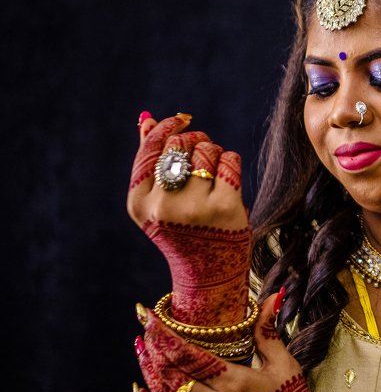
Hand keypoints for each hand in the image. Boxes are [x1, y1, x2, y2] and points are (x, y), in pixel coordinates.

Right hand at [127, 112, 249, 323]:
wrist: (210, 272)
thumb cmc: (184, 229)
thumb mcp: (159, 201)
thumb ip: (151, 161)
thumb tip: (147, 119)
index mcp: (139, 203)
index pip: (150, 150)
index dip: (167, 129)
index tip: (181, 120)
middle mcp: (163, 206)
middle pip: (179, 145)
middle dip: (194, 139)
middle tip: (203, 149)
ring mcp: (194, 208)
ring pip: (206, 150)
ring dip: (214, 152)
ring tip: (214, 172)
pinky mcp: (224, 207)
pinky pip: (229, 161)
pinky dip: (231, 162)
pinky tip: (229, 180)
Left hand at [134, 292, 350, 391]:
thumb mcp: (285, 366)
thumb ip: (268, 332)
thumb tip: (273, 294)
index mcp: (235, 381)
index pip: (187, 353)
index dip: (164, 333)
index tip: (148, 315)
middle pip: (170, 373)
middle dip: (154, 347)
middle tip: (145, 327)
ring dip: (149, 372)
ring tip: (140, 350)